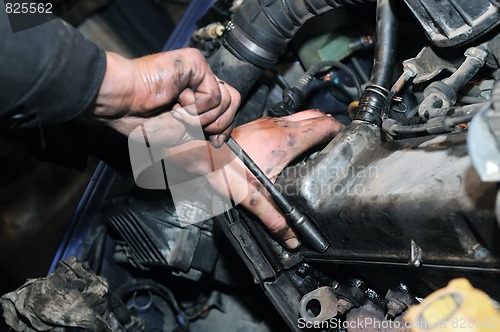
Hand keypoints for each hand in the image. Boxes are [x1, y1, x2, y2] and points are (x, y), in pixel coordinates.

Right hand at [91, 49, 239, 146]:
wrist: (122, 103)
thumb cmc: (141, 120)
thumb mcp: (180, 135)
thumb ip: (204, 133)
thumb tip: (222, 140)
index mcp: (196, 96)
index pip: (228, 109)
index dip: (224, 127)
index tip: (213, 141)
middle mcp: (200, 82)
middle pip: (234, 102)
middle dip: (217, 124)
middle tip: (189, 124)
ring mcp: (199, 71)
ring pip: (226, 101)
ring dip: (201, 117)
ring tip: (177, 112)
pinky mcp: (196, 63)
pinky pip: (215, 95)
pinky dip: (196, 108)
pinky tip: (177, 102)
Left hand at [164, 110, 343, 248]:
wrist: (199, 154)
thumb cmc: (222, 169)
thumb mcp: (252, 199)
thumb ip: (275, 219)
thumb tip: (291, 238)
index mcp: (286, 139)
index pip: (324, 125)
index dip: (340, 131)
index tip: (346, 140)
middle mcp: (279, 126)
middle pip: (316, 116)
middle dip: (329, 127)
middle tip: (334, 143)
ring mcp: (267, 123)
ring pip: (300, 116)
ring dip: (312, 127)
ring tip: (316, 145)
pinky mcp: (257, 125)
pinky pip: (286, 121)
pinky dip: (296, 129)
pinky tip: (290, 147)